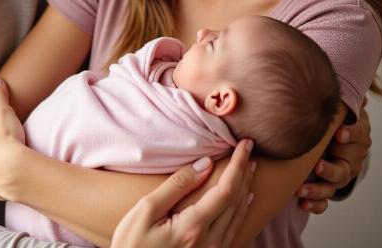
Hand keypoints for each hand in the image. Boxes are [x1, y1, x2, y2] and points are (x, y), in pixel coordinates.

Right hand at [111, 139, 255, 247]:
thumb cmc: (132, 245)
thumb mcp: (145, 210)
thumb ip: (177, 186)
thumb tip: (205, 164)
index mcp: (194, 227)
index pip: (226, 190)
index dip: (238, 164)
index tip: (245, 144)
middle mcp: (210, 243)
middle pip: (237, 202)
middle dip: (245, 172)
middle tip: (249, 149)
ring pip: (239, 217)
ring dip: (245, 188)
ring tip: (249, 169)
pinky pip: (234, 231)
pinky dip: (241, 211)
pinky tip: (243, 201)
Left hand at [297, 98, 370, 213]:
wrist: (334, 137)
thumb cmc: (333, 119)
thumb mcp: (339, 106)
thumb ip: (340, 97)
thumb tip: (353, 86)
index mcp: (354, 136)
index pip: (358, 135)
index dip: (351, 134)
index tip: (339, 133)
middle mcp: (349, 158)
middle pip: (346, 166)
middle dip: (332, 168)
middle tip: (318, 166)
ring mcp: (338, 174)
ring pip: (333, 186)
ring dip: (318, 189)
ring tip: (301, 189)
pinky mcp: (327, 187)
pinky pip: (324, 201)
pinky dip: (315, 203)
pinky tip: (302, 202)